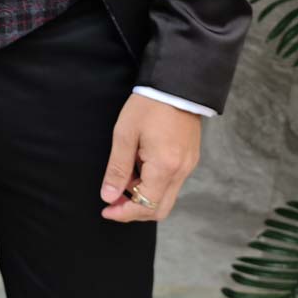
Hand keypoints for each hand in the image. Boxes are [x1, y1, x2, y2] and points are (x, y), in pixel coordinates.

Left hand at [100, 94, 200, 221]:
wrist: (176, 84)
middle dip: (134, 210)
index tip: (107, 210)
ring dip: (143, 196)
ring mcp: (188, 166)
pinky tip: (139, 169)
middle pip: (158, 209)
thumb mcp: (124, 135)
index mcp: (165, 167)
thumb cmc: (149, 105)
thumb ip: (117, 169)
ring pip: (166, 197)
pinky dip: (154, 184)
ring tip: (124, 178)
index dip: (123, 213)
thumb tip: (108, 197)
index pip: (144, 206)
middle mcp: (181, 171)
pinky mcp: (190, 159)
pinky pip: (172, 183)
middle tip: (113, 200)